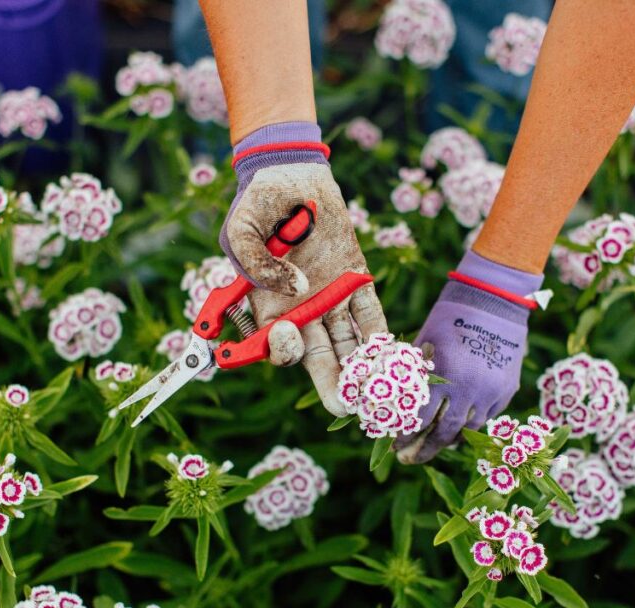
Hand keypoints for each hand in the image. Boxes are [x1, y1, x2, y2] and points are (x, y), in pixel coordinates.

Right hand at [221, 122, 386, 415]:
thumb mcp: (241, 231)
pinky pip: (371, 317)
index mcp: (269, 310)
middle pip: (320, 361)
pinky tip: (393, 358)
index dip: (283, 352)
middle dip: (335, 386)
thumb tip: (296, 289)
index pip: (278, 349)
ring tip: (379, 391)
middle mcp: (302, 313)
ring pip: (349, 346)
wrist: (292, 175)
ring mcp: (332, 300)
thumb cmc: (258, 205)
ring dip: (364, 370)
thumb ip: (257, 264)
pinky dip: (382, 339)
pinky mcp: (357, 282)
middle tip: (349, 405)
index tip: (290, 336)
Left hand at [394, 251, 541, 463]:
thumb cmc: (450, 318)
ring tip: (434, 446)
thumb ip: (414, 375)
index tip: (394, 446)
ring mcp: (491, 393)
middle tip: (410, 460)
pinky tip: (458, 429)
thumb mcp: (425, 343)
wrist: (494, 302)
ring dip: (449, 440)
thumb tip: (395, 403)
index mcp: (444, 376)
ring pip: (468, 430)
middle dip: (425, 449)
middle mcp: (469, 390)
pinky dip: (471, 425)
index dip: (405, 435)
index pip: (420, 418)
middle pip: (445, 433)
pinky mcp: (507, 391)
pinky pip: (487, 417)